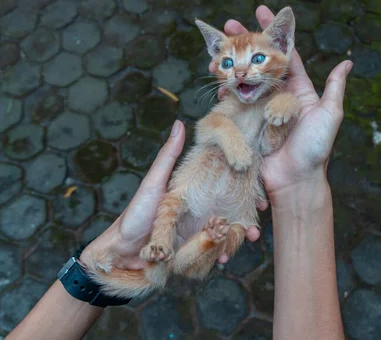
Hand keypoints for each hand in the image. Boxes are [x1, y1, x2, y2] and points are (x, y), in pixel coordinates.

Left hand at [81, 121, 262, 267]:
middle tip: (257, 223)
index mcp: (193, 193)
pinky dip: (221, 253)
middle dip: (246, 218)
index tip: (260, 195)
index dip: (244, 190)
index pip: (223, 189)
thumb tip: (180, 122)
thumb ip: (169, 156)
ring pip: (225, 233)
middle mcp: (197, 212)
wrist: (121, 252)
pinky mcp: (191, 252)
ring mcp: (195, 233)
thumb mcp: (155, 182)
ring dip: (238, 237)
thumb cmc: (135, 214)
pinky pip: (211, 252)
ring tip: (249, 238)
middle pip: (229, 213)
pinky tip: (224, 258)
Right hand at [212, 5, 351, 198]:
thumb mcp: (330, 115)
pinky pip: (235, 102)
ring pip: (244, 78)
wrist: (295, 181)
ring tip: (217, 47)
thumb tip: (347, 63)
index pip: (284, 54)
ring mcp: (260, 109)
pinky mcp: (247, 123)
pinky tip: (216, 78)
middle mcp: (278, 96)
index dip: (273, 32)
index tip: (261, 11)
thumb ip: (334, 88)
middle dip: (244, 41)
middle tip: (228, 24)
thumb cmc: (315, 148)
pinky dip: (226, 88)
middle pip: (259, 61)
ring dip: (232, 61)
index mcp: (298, 90)